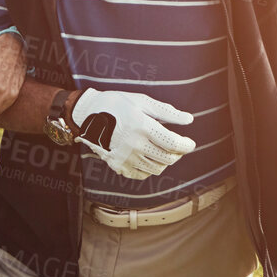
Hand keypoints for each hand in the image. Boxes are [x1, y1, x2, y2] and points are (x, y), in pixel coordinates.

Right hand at [71, 90, 195, 179]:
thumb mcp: (142, 101)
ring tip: (162, 149)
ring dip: (165, 160)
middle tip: (178, 145)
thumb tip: (189, 119)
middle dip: (178, 153)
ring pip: (156, 168)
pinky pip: (142, 174)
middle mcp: (134, 145)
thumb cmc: (117, 104)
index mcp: (142, 126)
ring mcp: (125, 158)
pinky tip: (148, 156)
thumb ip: (167, 112)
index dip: (186, 145)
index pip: (173, 144)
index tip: (190, 143)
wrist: (86, 114)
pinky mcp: (117, 165)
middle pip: (167, 159)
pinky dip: (150, 168)